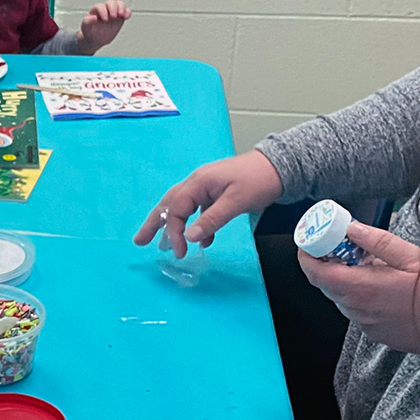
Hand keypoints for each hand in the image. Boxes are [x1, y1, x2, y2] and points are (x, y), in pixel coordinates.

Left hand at [78, 0, 130, 52]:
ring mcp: (113, 12)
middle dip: (113, 8)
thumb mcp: (86, 28)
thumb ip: (87, 22)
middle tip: (113, 17)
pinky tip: (126, 17)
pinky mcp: (120, 17)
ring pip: (119, 4)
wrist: (96, 39)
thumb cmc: (90, 32)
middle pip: (111, 2)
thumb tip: (93, 17)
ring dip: (122, 8)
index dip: (103, 11)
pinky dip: (128, 12)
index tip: (105, 20)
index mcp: (95, 10)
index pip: (100, 6)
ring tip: (121, 15)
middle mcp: (105, 9)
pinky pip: (126, 11)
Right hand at [135, 150, 283, 255]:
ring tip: (161, 242)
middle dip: (154, 223)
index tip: (180, 252)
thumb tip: (189, 237)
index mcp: (198, 182)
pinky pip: (198, 210)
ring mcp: (206, 187)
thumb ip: (212, 220)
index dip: (174, 231)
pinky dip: (196, 225)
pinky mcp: (216, 193)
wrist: (279, 167)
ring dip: (171, 224)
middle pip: (169, 204)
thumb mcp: (236, 202)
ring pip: (181, 207)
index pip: (176, 209)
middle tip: (140, 241)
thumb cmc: (258, 181)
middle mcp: (197, 183)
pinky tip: (201, 241)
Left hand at [299, 222, 419, 354]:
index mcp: (362, 288)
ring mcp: (366, 325)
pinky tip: (380, 285)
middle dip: (329, 264)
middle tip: (342, 246)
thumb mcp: (410, 256)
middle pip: (327, 285)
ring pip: (343, 299)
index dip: (307, 256)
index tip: (309, 242)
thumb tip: (350, 228)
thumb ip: (376, 242)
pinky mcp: (376, 333)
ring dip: (346, 280)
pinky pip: (358, 311)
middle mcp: (358, 310)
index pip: (316, 273)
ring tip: (368, 264)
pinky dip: (360, 295)